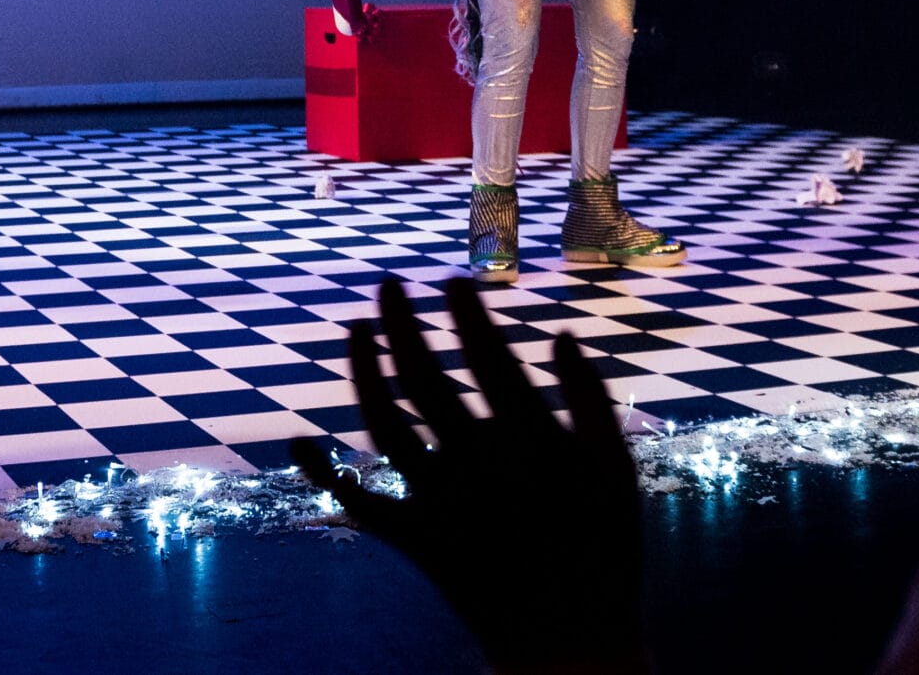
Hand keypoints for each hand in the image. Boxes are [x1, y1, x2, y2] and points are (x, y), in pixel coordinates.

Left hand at [290, 277, 650, 674]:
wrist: (570, 647)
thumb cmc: (603, 554)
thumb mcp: (618, 479)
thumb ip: (592, 404)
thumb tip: (560, 335)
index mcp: (532, 446)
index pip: (490, 362)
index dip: (467, 317)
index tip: (452, 279)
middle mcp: (478, 467)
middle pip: (425, 381)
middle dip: (401, 325)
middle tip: (386, 283)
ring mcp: (441, 503)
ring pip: (386, 426)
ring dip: (363, 373)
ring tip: (357, 328)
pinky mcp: (415, 541)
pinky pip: (359, 505)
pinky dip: (322, 475)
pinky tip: (300, 440)